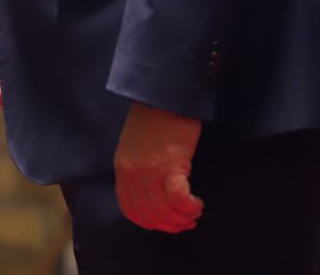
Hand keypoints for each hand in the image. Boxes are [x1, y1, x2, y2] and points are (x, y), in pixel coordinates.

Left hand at [114, 102, 203, 232]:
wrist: (165, 94)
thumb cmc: (155, 115)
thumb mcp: (134, 145)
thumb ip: (137, 169)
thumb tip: (153, 193)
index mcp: (122, 169)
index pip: (130, 210)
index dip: (150, 222)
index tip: (166, 223)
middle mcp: (132, 174)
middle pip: (150, 215)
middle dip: (170, 224)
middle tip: (186, 222)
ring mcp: (150, 172)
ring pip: (165, 211)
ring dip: (183, 217)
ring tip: (194, 211)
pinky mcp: (170, 166)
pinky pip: (179, 199)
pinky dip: (190, 206)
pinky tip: (197, 203)